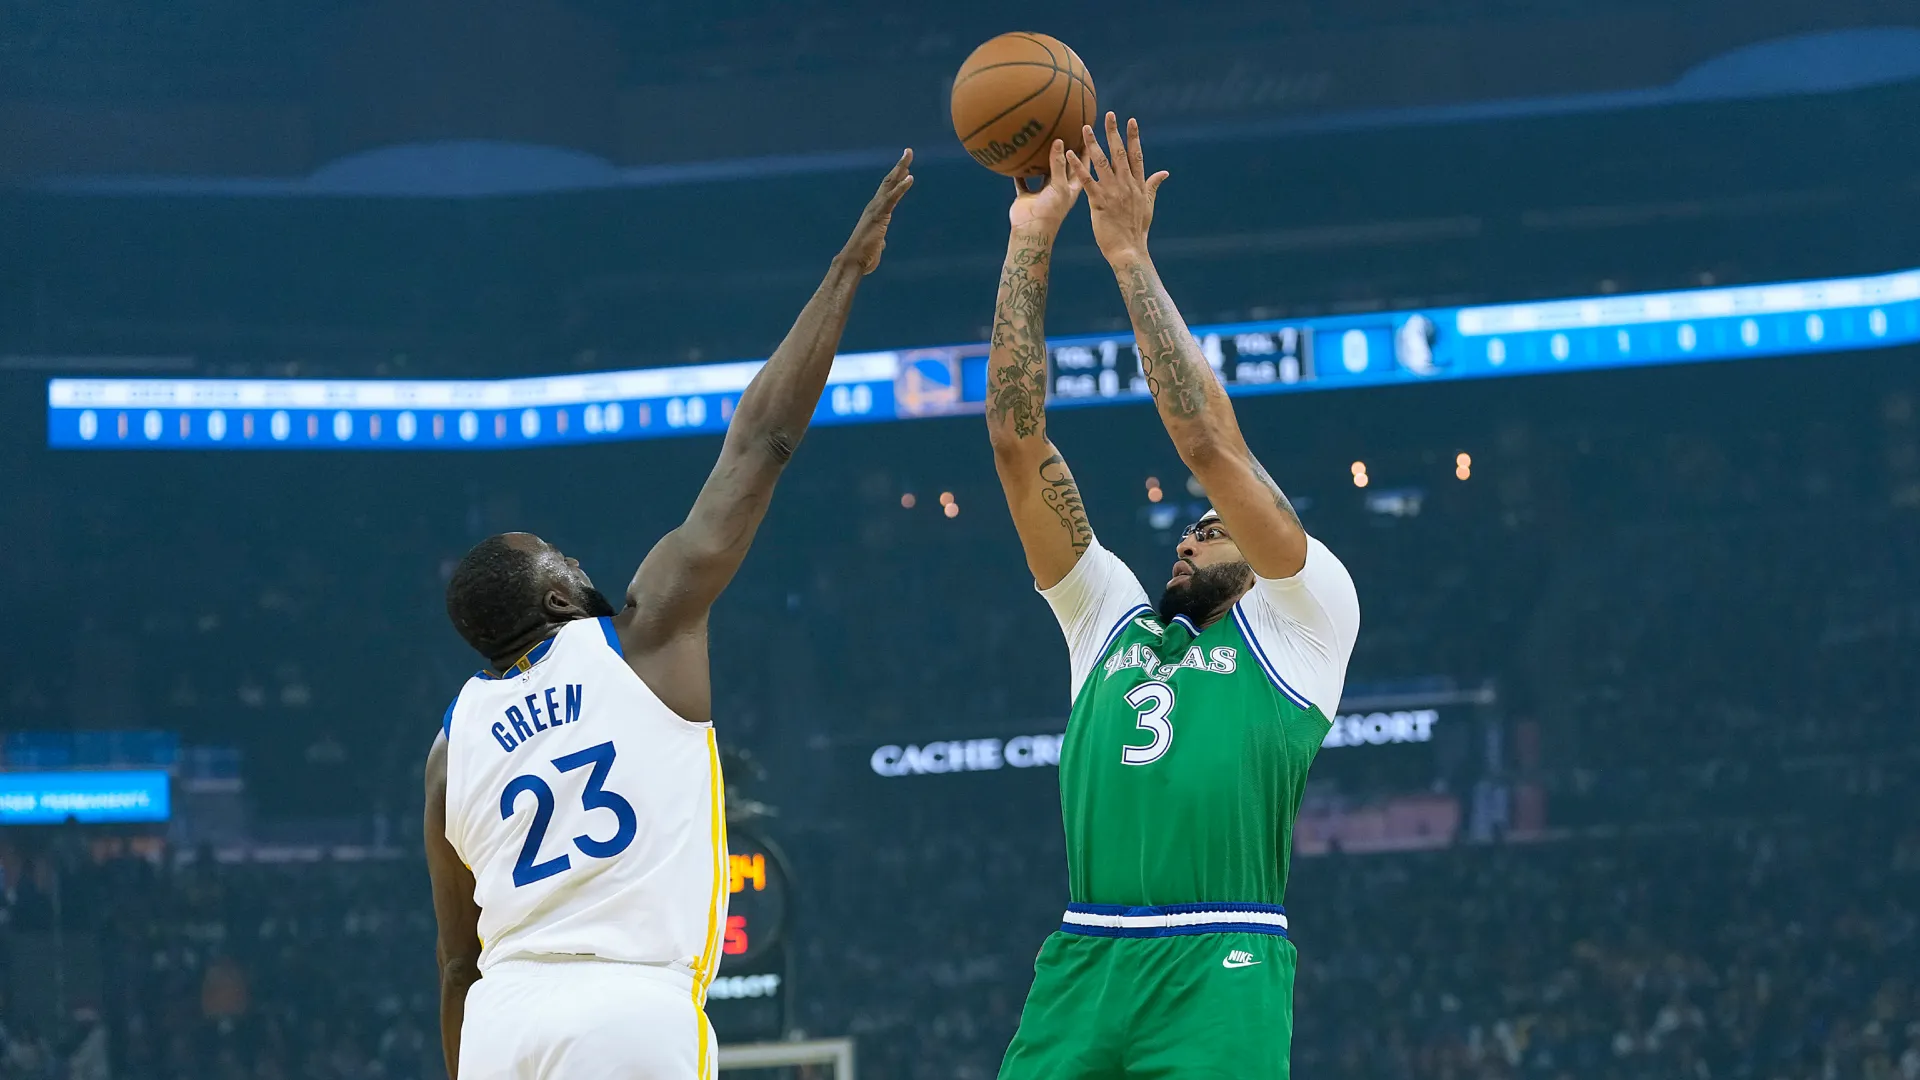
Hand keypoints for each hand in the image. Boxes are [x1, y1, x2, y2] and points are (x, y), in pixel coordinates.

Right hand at [839, 149, 914, 274]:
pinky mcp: (879, 216)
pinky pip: (892, 198)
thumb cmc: (864, 257)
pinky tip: (910, 177)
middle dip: (900, 166)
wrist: (853, 262)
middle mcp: (874, 206)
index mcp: (876, 212)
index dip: (897, 177)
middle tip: (908, 151)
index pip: (888, 190)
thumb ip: (880, 240)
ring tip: (908, 155)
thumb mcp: (876, 245)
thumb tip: (881, 241)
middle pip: (889, 181)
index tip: (906, 166)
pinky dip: (901, 187)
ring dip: (900, 169)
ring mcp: (876, 209)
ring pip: (889, 184)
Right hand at [1009, 139, 1082, 235]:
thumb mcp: (1059, 185)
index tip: (1086, 132)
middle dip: (1063, 150)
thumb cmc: (1051, 210)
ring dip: (1041, 159)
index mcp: (1072, 187)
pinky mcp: (1027, 196)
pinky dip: (1019, 172)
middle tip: (1063, 130)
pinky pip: (1022, 180)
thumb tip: (1059, 141)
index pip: (1082, 164)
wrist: (1032, 230)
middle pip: (1063, 165)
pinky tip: (1017, 158)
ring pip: (1042, 171)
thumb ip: (1058, 164)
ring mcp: (1042, 192)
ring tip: (1040, 141)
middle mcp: (1059, 188)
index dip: (1085, 149)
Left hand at [1066, 114, 1167, 263]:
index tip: (1130, 120)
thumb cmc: (1137, 230)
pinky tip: (1070, 154)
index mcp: (1137, 185)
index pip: (1137, 155)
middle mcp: (1126, 185)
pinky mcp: (1099, 203)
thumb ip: (1152, 186)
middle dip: (1113, 133)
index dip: (1134, 137)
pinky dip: (1079, 167)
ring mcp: (1113, 193)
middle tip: (1108, 115)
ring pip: (1102, 163)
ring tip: (1085, 128)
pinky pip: (1087, 181)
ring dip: (1093, 144)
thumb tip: (1164, 172)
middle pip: (1120, 154)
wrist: (1129, 250)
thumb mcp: (1148, 205)